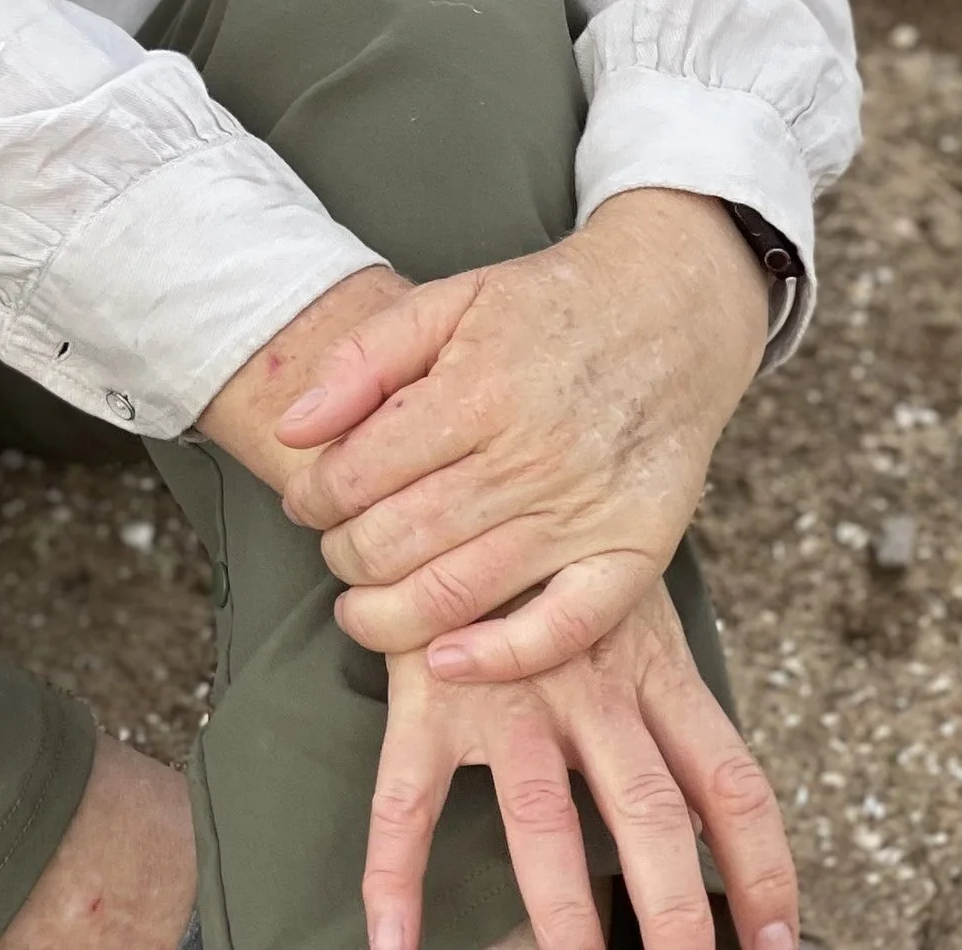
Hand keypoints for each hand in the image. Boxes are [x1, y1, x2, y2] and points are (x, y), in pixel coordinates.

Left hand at [280, 193, 769, 681]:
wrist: (669, 310)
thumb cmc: (549, 308)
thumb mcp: (451, 299)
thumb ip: (365, 357)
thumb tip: (291, 427)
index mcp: (478, 389)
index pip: (360, 473)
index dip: (313, 498)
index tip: (304, 501)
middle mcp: (530, 456)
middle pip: (400, 539)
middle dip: (344, 556)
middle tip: (334, 551)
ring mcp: (585, 510)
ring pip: (460, 593)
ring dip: (389, 616)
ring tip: (360, 608)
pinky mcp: (634, 552)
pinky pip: (564, 628)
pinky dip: (501, 658)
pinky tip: (446, 661)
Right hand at [360, 581, 798, 949]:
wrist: (455, 467)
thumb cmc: (553, 550)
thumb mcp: (631, 603)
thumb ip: (668, 697)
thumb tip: (713, 812)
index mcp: (653, 668)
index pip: (730, 781)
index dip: (763, 870)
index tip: (780, 942)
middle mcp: (590, 685)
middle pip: (649, 813)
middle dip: (676, 915)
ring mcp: (507, 690)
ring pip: (541, 821)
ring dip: (560, 916)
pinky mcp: (428, 693)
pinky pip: (407, 797)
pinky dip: (395, 875)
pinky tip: (394, 939)